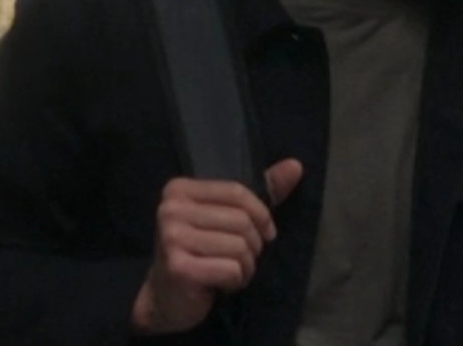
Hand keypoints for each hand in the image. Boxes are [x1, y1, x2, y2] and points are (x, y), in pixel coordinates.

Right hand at [131, 159, 303, 334]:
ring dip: (246, 265)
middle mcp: (170, 209)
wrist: (167, 296)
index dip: (261, 214)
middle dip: (254, 245)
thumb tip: (295, 165)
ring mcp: (171, 238)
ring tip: (234, 270)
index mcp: (179, 189)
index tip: (266, 232)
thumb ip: (263, 190)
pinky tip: (223, 283)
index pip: (237, 192)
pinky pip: (231, 269)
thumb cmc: (202, 250)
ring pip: (239, 246)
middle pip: (240, 220)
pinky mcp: (178, 267)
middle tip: (244, 257)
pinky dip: (236, 280)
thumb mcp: (230, 216)